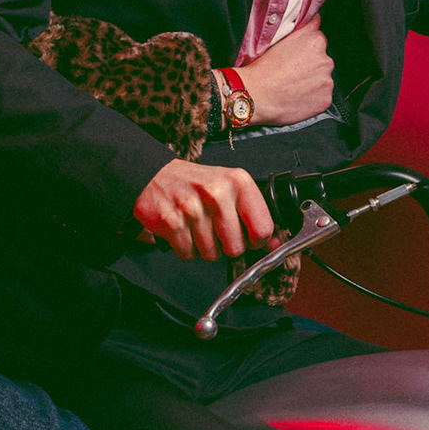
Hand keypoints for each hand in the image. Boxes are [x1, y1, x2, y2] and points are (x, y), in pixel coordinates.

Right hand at [133, 159, 272, 261]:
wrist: (154, 175)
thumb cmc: (196, 184)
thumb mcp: (231, 189)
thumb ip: (254, 216)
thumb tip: (274, 244)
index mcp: (239, 182)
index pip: (262, 229)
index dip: (255, 240)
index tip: (248, 237)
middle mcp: (217, 192)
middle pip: (236, 248)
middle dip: (226, 246)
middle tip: (215, 229)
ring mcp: (193, 207)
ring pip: (211, 254)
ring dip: (204, 247)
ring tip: (197, 226)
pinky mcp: (172, 221)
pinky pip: (188, 254)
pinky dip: (185, 248)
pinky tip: (183, 229)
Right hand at [234, 17, 334, 126]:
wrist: (256, 95)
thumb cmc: (263, 68)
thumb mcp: (280, 39)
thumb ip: (303, 27)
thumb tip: (315, 19)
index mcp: (316, 41)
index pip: (318, 40)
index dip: (304, 49)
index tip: (295, 57)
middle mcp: (325, 60)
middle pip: (322, 60)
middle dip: (311, 65)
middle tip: (291, 72)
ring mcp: (327, 81)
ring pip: (323, 79)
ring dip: (313, 82)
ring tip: (293, 86)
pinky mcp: (325, 100)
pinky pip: (322, 97)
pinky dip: (313, 98)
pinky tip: (298, 97)